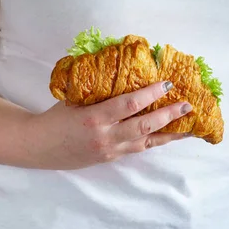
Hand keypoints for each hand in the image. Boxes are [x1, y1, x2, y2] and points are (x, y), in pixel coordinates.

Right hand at [23, 81, 190, 169]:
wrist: (39, 147)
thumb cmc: (56, 117)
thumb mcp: (74, 99)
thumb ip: (99, 90)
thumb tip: (124, 71)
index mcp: (94, 118)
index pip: (128, 105)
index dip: (150, 94)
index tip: (167, 84)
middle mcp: (106, 136)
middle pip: (144, 127)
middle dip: (168, 116)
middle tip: (187, 105)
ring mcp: (111, 150)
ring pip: (146, 142)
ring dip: (169, 134)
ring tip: (190, 126)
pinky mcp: (112, 157)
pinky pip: (139, 148)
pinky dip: (156, 141)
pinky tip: (169, 135)